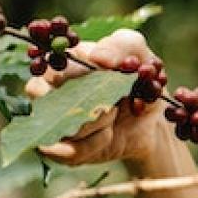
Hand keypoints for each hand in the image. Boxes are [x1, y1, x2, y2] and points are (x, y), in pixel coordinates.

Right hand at [24, 28, 172, 166]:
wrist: (153, 119)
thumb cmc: (138, 79)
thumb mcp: (137, 53)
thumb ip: (120, 46)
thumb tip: (96, 57)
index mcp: (61, 63)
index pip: (48, 66)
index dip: (77, 73)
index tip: (105, 73)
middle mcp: (49, 92)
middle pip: (44, 97)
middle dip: (85, 99)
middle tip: (112, 100)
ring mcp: (54, 122)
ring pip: (56, 125)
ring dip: (92, 122)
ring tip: (113, 114)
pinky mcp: (64, 149)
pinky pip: (66, 151)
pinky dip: (93, 143)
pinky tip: (109, 134)